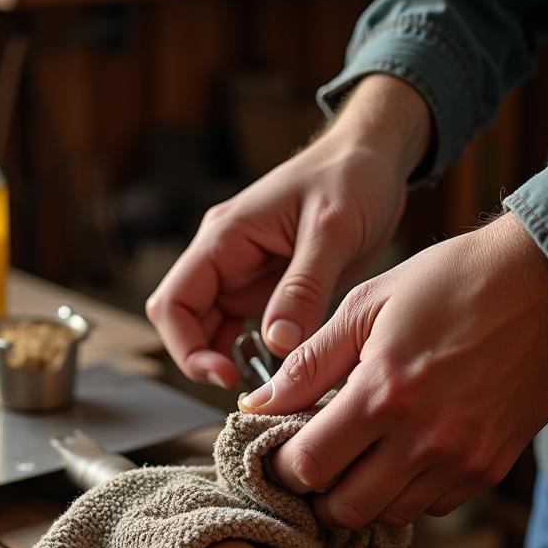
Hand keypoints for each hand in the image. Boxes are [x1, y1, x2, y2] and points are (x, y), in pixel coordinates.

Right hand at [145, 74, 430, 387]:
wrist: (375, 157)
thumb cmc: (351, 176)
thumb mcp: (332, 231)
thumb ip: (303, 288)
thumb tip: (276, 344)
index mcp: (224, 238)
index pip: (173, 303)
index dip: (187, 348)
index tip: (226, 375)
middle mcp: (224, 258)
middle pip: (186, 323)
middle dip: (206, 361)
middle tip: (249, 389)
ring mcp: (242, 274)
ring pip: (212, 331)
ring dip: (228, 360)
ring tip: (269, 385)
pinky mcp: (266, 288)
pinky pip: (243, 330)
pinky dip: (254, 355)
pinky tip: (280, 371)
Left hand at [240, 214, 547, 527]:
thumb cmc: (453, 282)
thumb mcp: (368, 305)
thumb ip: (308, 363)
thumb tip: (256, 403)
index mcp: (383, 392)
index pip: (309, 466)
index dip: (283, 466)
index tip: (281, 452)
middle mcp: (424, 437)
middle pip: (345, 510)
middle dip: (319, 494)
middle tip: (317, 464)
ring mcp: (462, 458)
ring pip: (390, 516)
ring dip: (363, 496)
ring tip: (360, 457)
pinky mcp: (491, 467)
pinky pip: (434, 507)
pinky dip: (409, 492)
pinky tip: (404, 454)